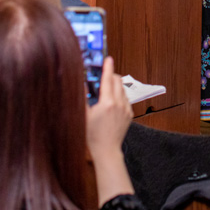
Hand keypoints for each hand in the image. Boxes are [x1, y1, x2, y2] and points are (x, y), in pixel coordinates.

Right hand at [86, 57, 136, 203]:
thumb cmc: (92, 136)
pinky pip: (125, 99)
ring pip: (122, 89)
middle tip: (103, 76)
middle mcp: (119, 104)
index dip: (108, 67)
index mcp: (107, 103)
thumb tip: (80, 85)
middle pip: (118, 81)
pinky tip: (111, 103)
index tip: (108, 59)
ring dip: (115, 86)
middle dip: (111, 76)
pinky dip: (119, 96)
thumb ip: (82, 99)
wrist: (107, 150)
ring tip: (105, 92)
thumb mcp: (83, 116)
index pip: (108, 79)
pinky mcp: (130, 114)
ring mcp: (126, 109)